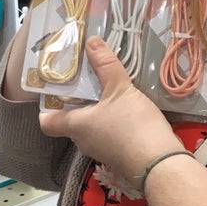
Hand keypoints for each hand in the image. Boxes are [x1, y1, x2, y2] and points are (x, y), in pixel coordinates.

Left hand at [39, 36, 180, 194]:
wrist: (160, 164)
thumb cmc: (132, 126)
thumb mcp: (119, 89)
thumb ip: (105, 65)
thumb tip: (90, 41)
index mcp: (74, 125)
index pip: (46, 121)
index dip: (47, 106)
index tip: (57, 87)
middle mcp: (82, 140)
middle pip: (71, 119)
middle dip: (78, 100)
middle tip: (87, 78)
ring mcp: (101, 151)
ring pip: (92, 126)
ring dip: (98, 110)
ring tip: (110, 89)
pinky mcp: (119, 155)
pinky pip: (109, 134)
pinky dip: (114, 121)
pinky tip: (128, 108)